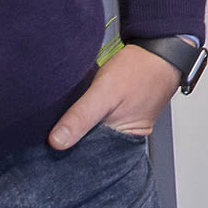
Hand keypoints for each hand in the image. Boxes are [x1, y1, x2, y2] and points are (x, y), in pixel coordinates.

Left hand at [50, 42, 188, 147]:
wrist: (159, 51)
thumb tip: (57, 141)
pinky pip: (99, 123)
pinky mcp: (120, 117)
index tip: (48, 140)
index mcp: (122, 143)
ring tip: (66, 116)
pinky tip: (80, 108)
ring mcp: (122, 128)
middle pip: (88, 147)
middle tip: (54, 124)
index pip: (86, 156)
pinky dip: (88, 117)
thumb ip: (81, 116)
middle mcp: (123, 140)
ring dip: (79, 126)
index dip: (66, 149)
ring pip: (92, 134)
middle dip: (71, 138)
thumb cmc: (139, 70)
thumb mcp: (104, 92)